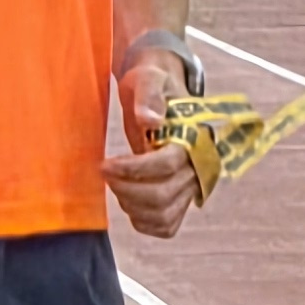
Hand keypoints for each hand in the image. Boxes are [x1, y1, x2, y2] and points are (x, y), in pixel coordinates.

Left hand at [105, 49, 202, 238]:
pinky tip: (129, 204)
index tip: (105, 165)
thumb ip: (148, 95)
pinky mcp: (182, 197)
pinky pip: (168, 225)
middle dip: (126, 189)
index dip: (133, 169)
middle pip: (163, 195)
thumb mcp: (148, 79)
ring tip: (117, 185)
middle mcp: (198, 165)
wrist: (159, 95)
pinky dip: (145, 223)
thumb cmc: (152, 84)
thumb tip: (151, 119)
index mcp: (195, 137)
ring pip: (164, 214)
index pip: (167, 165)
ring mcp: (191, 184)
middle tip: (105, 173)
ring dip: (132, 207)